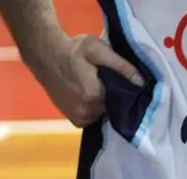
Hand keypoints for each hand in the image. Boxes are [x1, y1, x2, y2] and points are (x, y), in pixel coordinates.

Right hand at [27, 32, 144, 127]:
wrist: (45, 54)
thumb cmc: (72, 49)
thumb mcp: (97, 49)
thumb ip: (121, 66)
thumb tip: (141, 83)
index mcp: (94, 96)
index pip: (121, 101)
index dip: (123, 92)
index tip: (120, 83)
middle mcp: (87, 112)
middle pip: (112, 109)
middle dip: (113, 98)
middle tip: (106, 84)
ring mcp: (80, 119)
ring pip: (103, 116)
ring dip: (103, 105)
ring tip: (96, 89)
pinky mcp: (75, 122)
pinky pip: (94, 120)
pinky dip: (94, 111)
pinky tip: (89, 98)